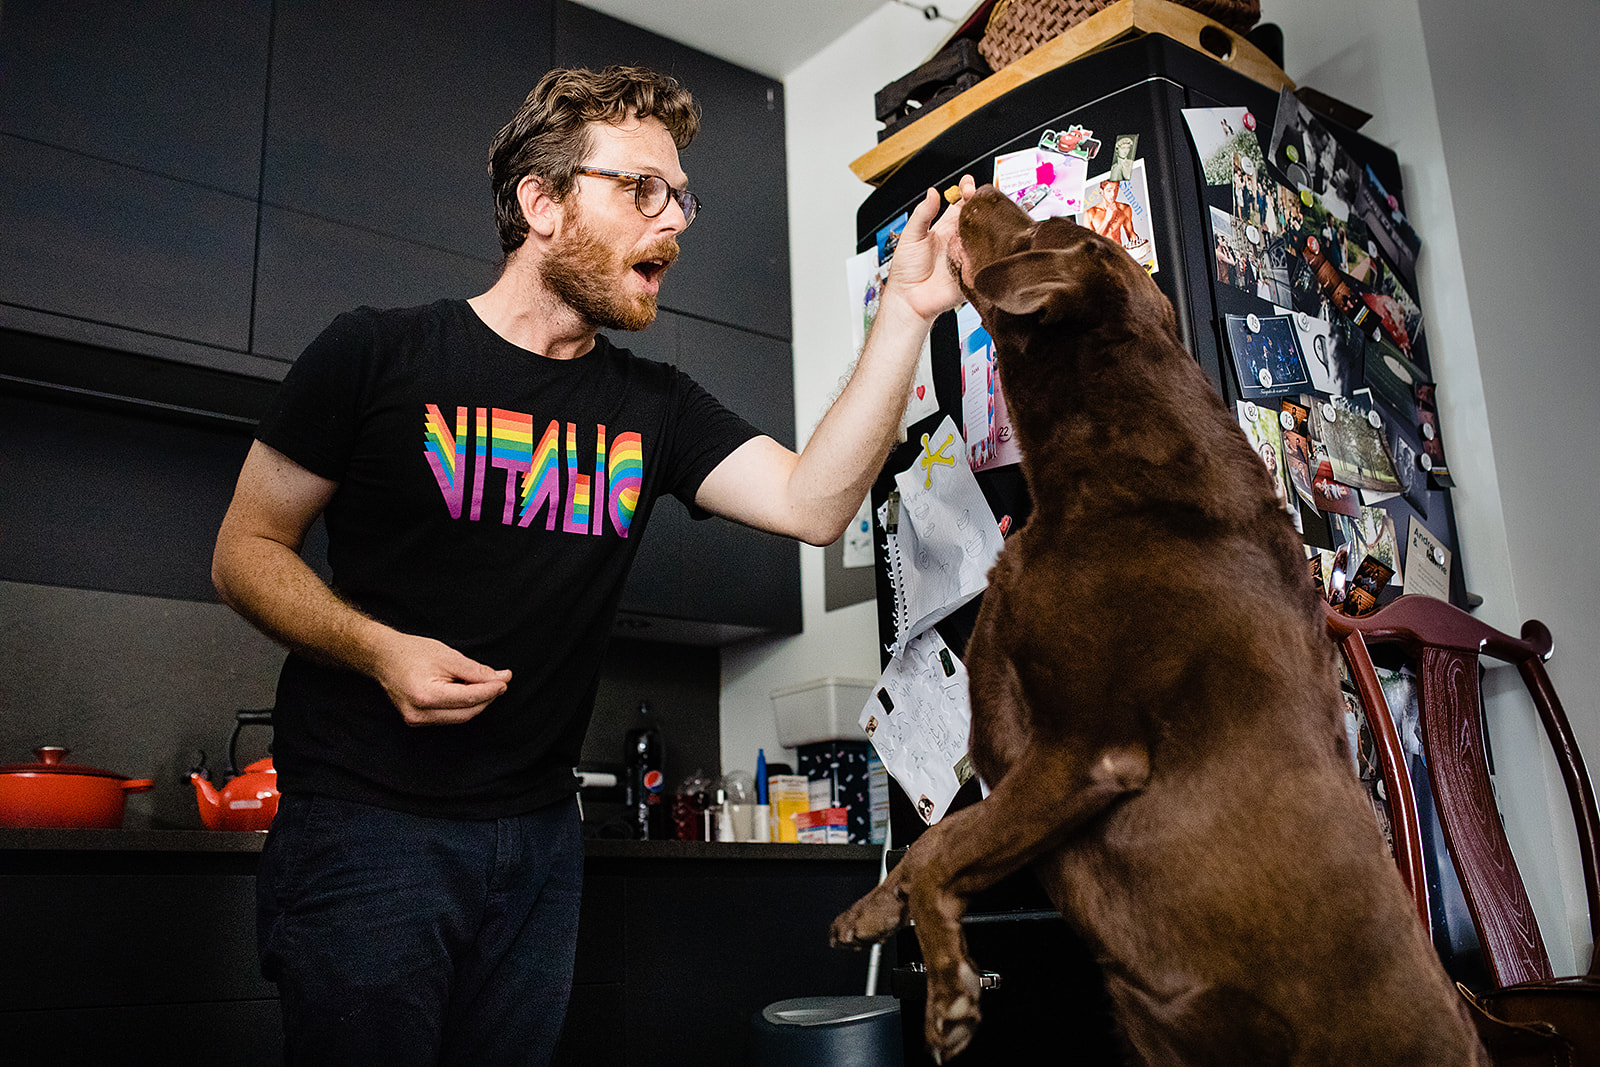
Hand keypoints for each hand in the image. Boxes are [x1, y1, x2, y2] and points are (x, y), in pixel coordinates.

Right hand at [369, 631, 512, 725]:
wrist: (383, 657)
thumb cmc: (412, 652)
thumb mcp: (447, 656)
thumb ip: (475, 670)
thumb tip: (501, 678)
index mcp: (425, 696)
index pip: (469, 698)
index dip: (490, 690)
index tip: (505, 681)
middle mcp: (419, 713)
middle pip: (467, 712)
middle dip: (486, 698)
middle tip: (500, 680)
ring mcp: (416, 720)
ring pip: (460, 717)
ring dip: (476, 703)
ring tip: (482, 683)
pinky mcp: (417, 721)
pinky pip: (449, 717)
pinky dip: (462, 706)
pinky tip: (466, 690)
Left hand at [881, 174, 977, 323]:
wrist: (908, 299)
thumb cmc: (906, 270)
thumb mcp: (911, 236)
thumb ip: (922, 214)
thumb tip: (932, 192)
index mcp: (946, 228)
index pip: (962, 204)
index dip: (967, 192)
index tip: (968, 184)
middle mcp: (960, 240)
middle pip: (978, 218)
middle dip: (982, 204)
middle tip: (979, 197)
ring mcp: (968, 255)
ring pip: (986, 237)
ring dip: (988, 225)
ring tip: (985, 215)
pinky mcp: (973, 273)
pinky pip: (985, 260)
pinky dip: (988, 252)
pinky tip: (985, 243)